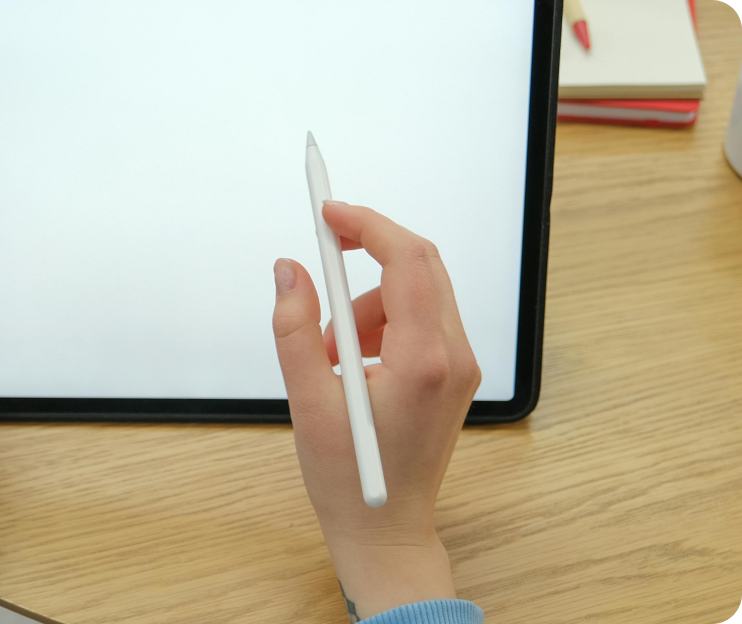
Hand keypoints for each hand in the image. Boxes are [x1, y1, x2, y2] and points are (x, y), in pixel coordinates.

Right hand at [271, 201, 480, 618]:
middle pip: (420, 266)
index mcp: (424, 361)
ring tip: (331, 354)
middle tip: (323, 252)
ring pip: (417, 293)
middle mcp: (454, 357)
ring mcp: (461, 366)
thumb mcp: (308, 402)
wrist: (388, 530)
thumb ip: (294, 328)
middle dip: (368, 254)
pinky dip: (383, 323)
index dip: (366, 226)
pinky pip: (421, 320)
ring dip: (369, 301)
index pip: (407, 261)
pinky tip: (354, 365)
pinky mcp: (454, 375)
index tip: (328, 213)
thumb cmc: (349, 479)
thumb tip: (290, 270)